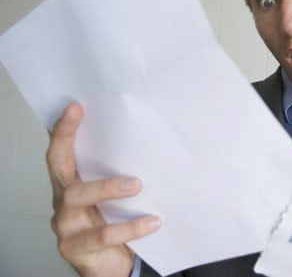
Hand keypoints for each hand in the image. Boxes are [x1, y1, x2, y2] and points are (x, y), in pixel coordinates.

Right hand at [46, 103, 159, 276]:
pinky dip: (130, 227)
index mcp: (73, 183)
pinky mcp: (75, 248)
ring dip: (109, 188)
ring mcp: (66, 224)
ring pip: (78, 198)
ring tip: (138, 184)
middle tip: (89, 124)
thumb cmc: (117, 223)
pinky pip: (102, 234)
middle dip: (69, 141)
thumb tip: (156, 142)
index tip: (76, 106)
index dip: (65, 130)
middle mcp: (64, 200)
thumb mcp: (119, 197)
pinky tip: (152, 222)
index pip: (62, 151)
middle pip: (59, 166)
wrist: (116, 265)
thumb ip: (123, 173)